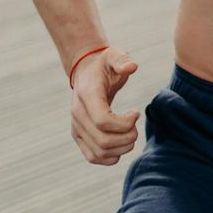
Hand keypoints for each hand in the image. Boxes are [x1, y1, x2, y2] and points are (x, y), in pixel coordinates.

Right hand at [69, 46, 139, 165]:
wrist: (87, 73)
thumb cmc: (104, 64)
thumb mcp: (114, 55)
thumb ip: (123, 59)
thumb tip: (131, 67)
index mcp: (87, 96)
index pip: (103, 121)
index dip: (125, 123)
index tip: (136, 113)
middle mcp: (77, 115)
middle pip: (103, 140)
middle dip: (127, 137)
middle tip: (136, 126)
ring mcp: (76, 127)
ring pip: (99, 152)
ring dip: (122, 148)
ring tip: (131, 133)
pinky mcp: (79, 136)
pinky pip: (93, 157)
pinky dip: (111, 157)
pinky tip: (122, 144)